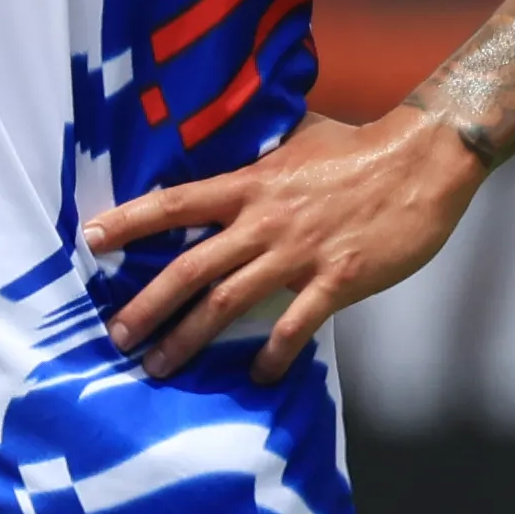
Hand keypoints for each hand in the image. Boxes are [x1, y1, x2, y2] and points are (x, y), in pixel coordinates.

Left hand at [85, 109, 486, 383]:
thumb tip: (234, 144)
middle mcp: (265, 221)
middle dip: (147, 306)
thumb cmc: (361, 147)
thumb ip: (261, 152)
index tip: (91, 238)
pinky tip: (260, 376)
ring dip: (189, 339)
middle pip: (190, 268)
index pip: (177, 203)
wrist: (422, 162)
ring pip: (228, 302)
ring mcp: (299, 253)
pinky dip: (274, 354)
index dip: (130, 221)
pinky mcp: (337, 278)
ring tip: (160, 367)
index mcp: (251, 185)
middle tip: (118, 337)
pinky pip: (296, 325)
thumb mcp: (299, 138)